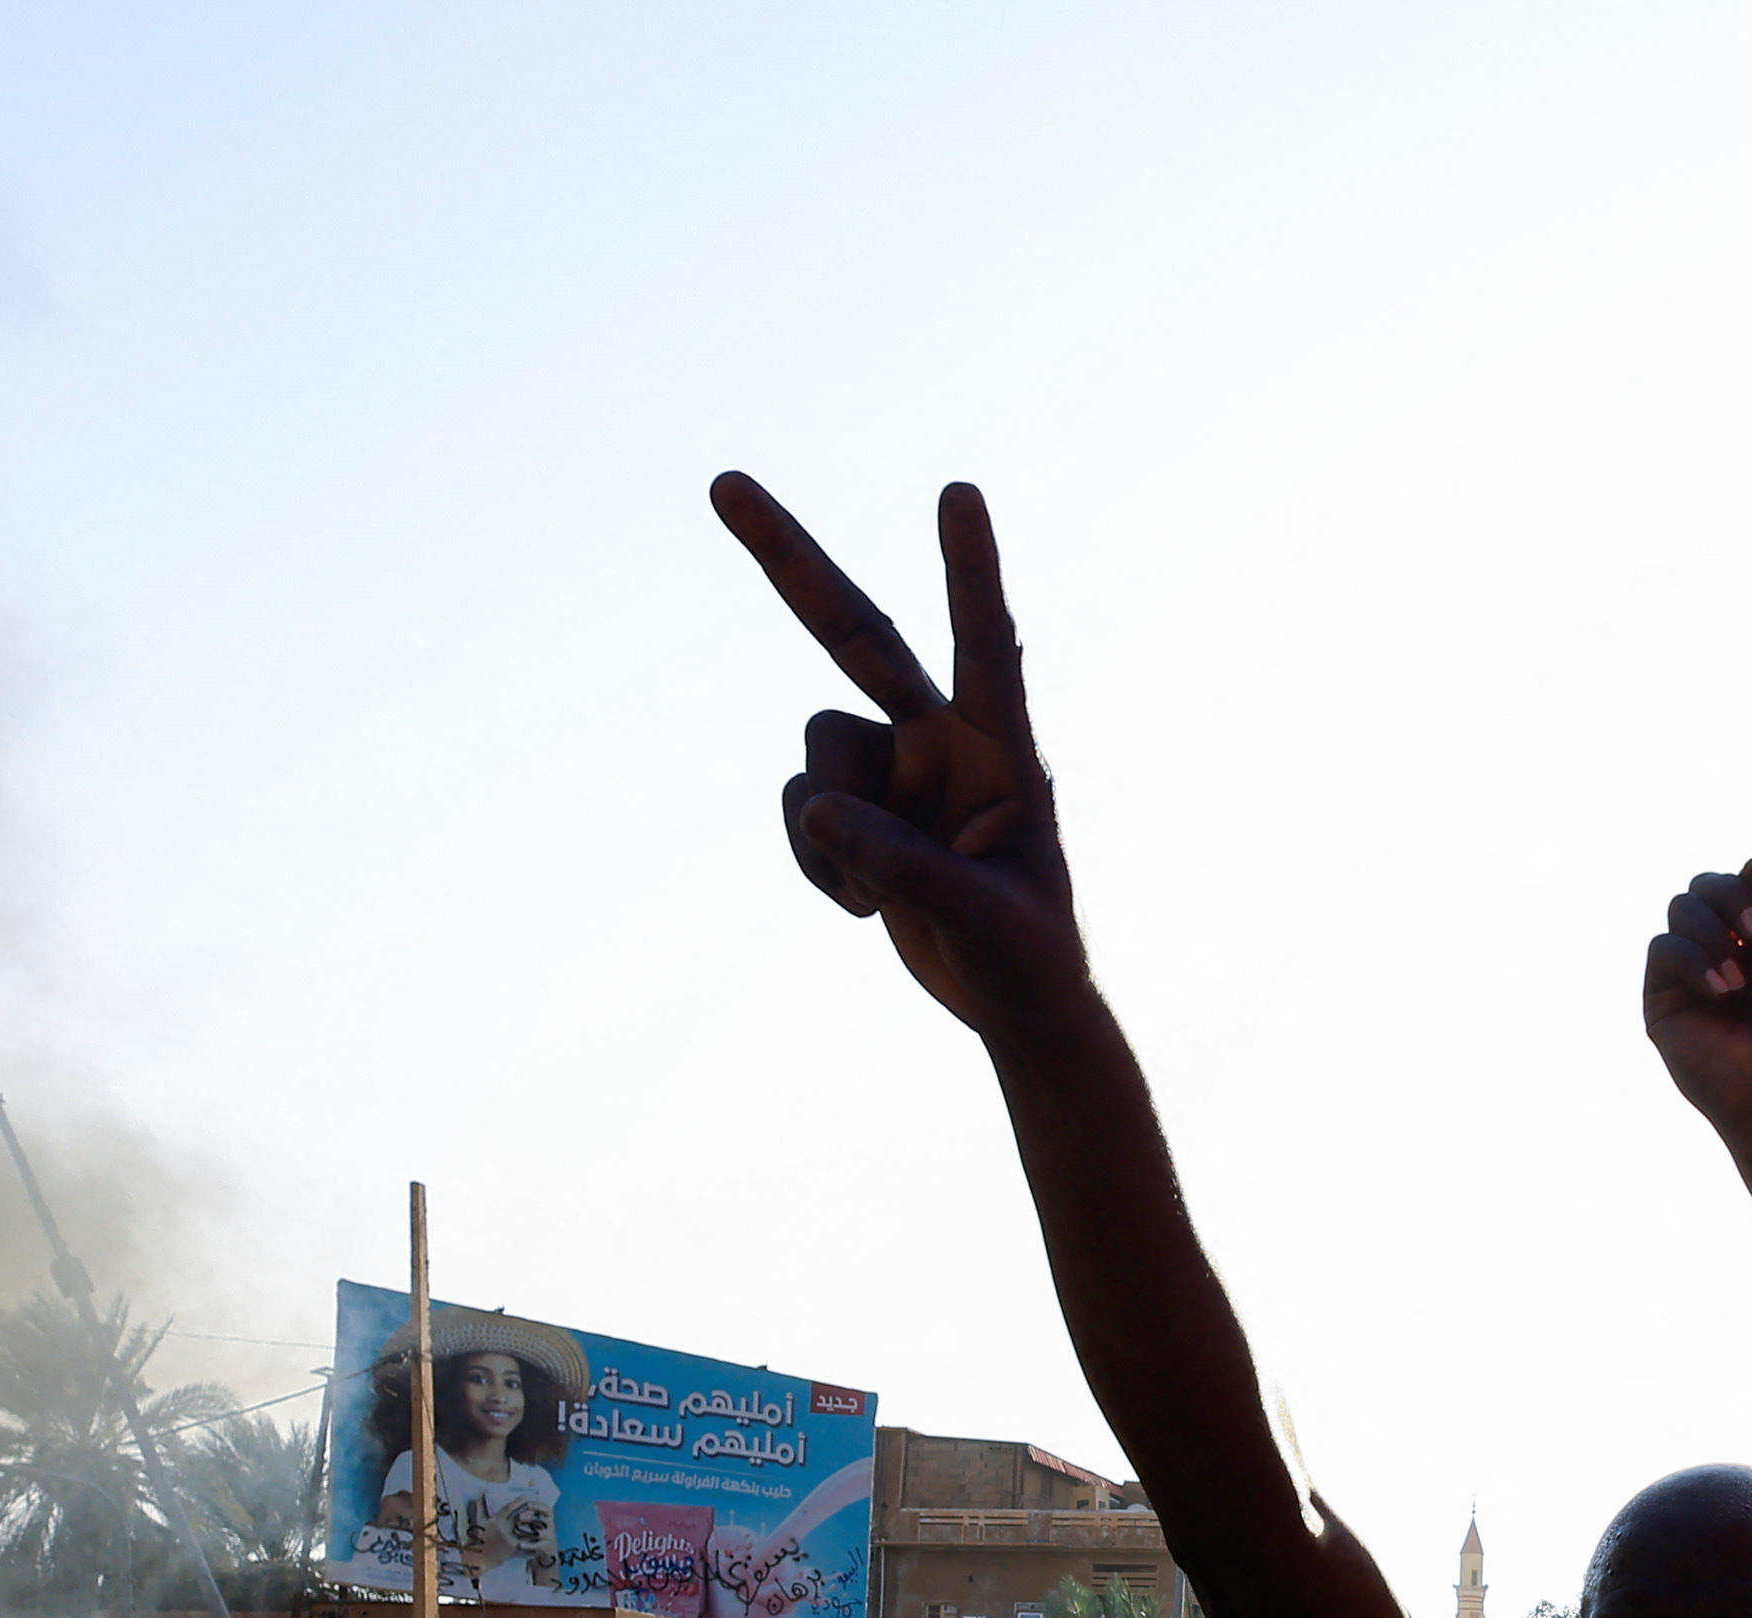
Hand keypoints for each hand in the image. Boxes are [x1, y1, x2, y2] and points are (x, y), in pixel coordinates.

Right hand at [713, 472, 1085, 1033]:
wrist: (1014, 1001)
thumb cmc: (1029, 956)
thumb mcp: (982, 922)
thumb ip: (906, 867)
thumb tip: (817, 813)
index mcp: (1004, 748)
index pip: (987, 646)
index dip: (970, 572)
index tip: (960, 494)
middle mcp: (944, 736)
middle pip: (857, 634)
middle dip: (791, 562)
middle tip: (722, 482)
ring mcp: (896, 764)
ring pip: (816, 752)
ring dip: (827, 829)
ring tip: (881, 893)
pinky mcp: (858, 804)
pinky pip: (799, 807)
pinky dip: (816, 860)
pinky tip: (864, 903)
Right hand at [1643, 856, 1751, 1138]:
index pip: (1743, 879)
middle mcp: (1720, 947)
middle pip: (1708, 884)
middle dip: (1735, 896)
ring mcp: (1689, 971)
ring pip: (1682, 906)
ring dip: (1715, 928)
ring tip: (1745, 976)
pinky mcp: (1661, 997)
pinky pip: (1664, 948)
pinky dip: (1695, 958)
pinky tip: (1725, 990)